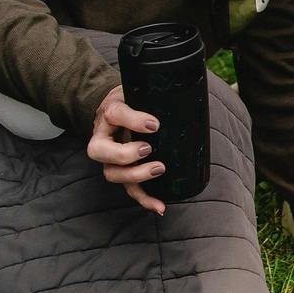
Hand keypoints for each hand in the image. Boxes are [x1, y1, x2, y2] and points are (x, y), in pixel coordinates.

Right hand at [87, 86, 166, 215]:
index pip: (115, 114)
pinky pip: (130, 190)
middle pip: (101, 152)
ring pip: (112, 174)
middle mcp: (104, 137)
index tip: (154, 124)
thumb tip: (192, 86)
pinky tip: (161, 206)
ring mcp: (111, 158)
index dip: (133, 120)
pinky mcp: (123, 172)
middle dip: (125, 155)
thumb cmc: (132, 99)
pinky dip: (144, 199)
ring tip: (160, 169)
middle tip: (148, 149)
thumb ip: (156, 90)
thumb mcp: (138, 89)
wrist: (117, 108)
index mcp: (109, 113)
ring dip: (136, 176)